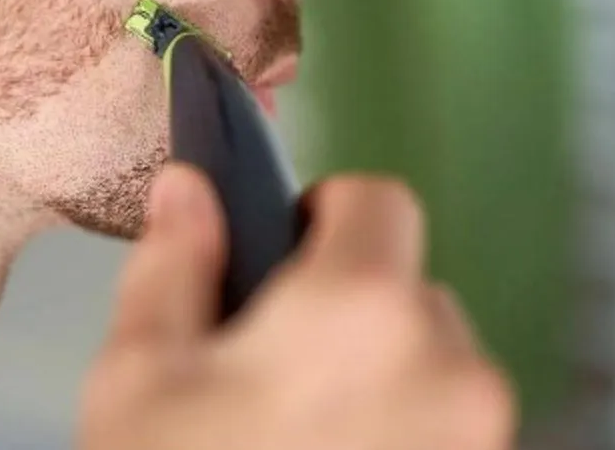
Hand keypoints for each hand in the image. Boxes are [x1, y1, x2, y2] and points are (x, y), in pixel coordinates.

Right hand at [77, 165, 515, 449]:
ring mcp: (477, 446)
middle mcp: (448, 373)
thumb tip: (186, 190)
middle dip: (345, 310)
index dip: (321, 214)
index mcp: (359, 311)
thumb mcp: (137, 376)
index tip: (282, 255)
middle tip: (267, 372)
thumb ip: (171, 263)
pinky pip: (446, 433)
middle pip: (408, 290)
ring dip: (377, 380)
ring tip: (294, 439)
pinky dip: (398, 436)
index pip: (378, 200)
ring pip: (433, 369)